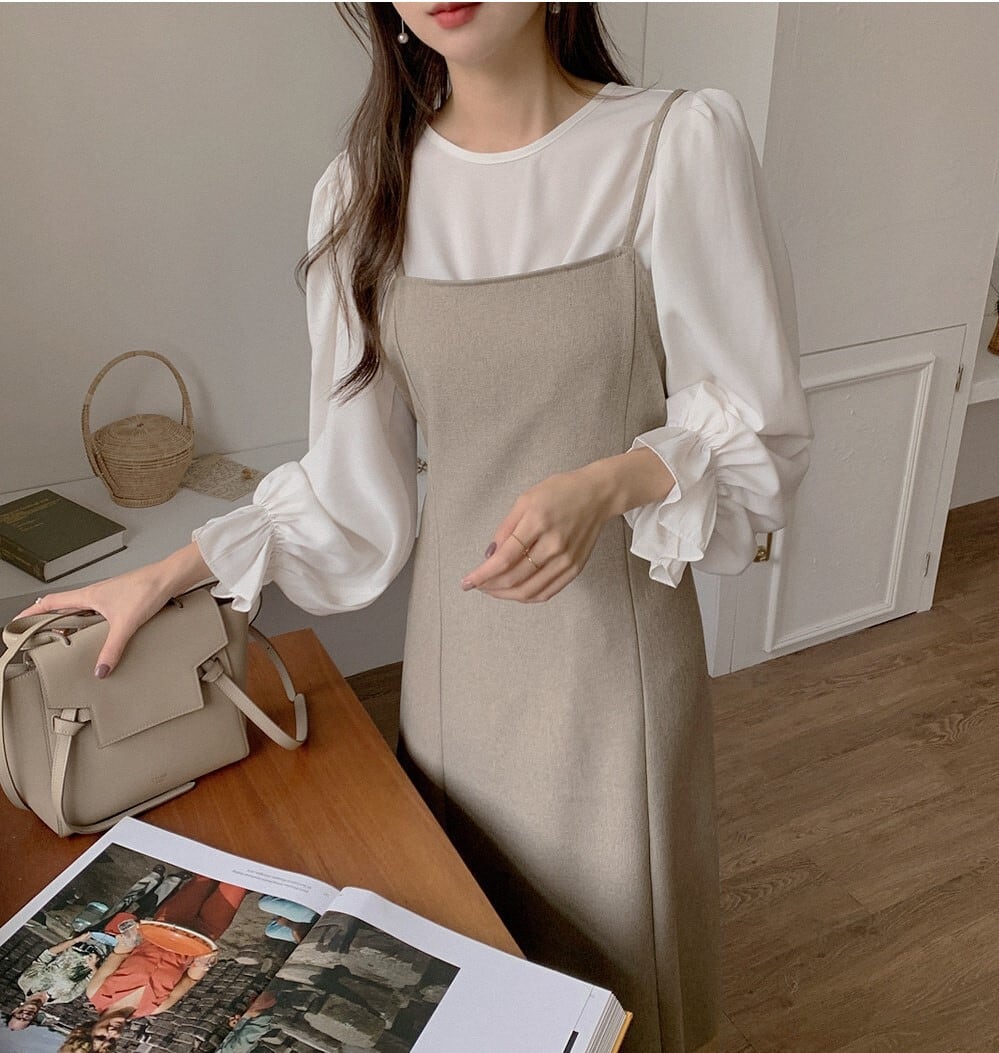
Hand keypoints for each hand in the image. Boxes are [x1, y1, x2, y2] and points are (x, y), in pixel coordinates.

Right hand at [16, 543, 210, 677]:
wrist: (170, 578)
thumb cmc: (148, 589)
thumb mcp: (126, 623)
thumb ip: (112, 648)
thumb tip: (100, 669)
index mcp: (88, 595)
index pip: (51, 602)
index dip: (32, 613)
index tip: (17, 623)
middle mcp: (95, 594)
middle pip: (63, 607)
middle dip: (49, 621)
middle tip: (40, 637)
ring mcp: (108, 597)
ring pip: (81, 610)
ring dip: (71, 622)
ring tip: (66, 639)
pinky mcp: (122, 601)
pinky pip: (98, 613)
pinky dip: (91, 623)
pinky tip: (99, 634)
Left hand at [461, 450, 674, 602]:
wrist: (597, 495)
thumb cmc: (559, 492)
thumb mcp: (525, 499)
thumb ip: (505, 528)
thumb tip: (489, 556)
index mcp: (537, 522)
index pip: (504, 559)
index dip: (482, 575)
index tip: (466, 582)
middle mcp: (553, 544)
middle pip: (515, 578)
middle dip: (490, 586)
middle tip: (478, 585)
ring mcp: (566, 559)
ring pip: (529, 591)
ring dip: (506, 595)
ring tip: (492, 589)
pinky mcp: (575, 568)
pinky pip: (547, 592)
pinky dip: (527, 596)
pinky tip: (514, 591)